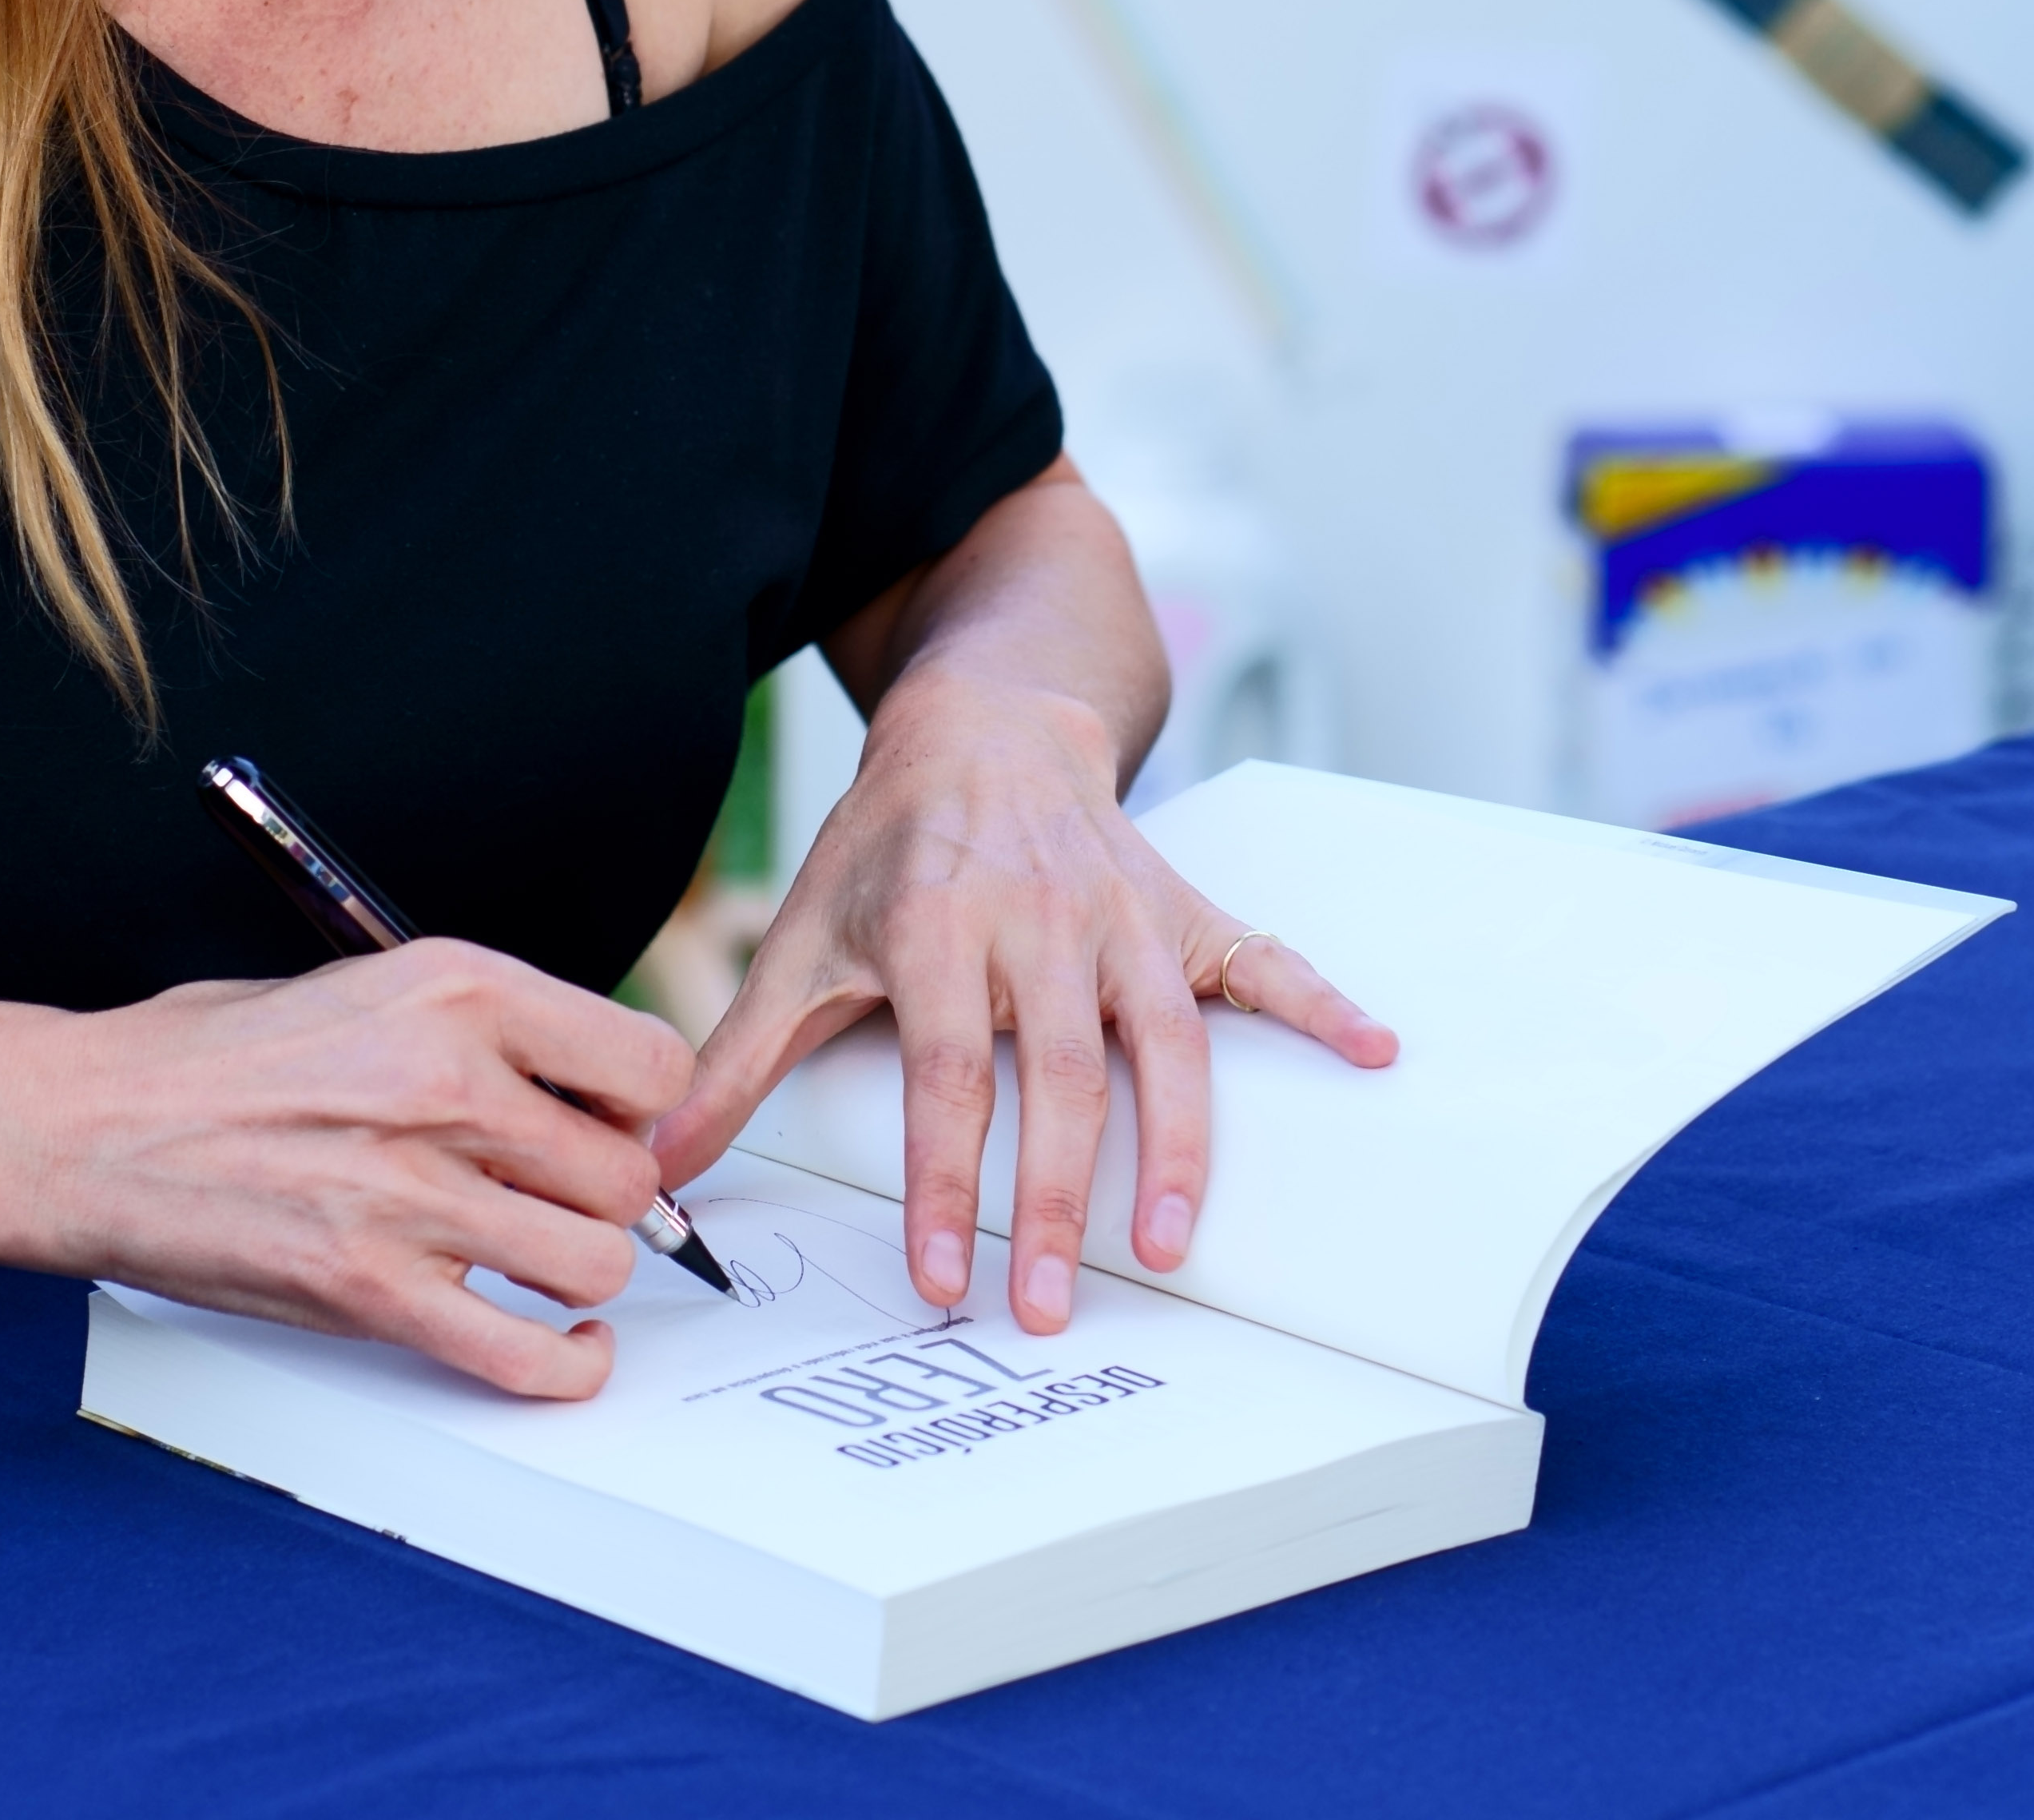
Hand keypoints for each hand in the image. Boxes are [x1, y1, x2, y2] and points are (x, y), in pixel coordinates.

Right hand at [31, 944, 692, 1398]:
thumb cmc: (210, 1057)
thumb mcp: (366, 986)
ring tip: (537, 1257)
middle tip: (561, 1198)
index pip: (648, 1063)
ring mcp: (413, 1194)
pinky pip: (527, 1355)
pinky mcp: (372, 1291)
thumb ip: (483, 1031)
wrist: (84, 1126)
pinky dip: (566, 1367)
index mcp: (457, 990)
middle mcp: (450, 1085)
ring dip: (578, 1272)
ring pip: (594, 1262)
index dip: (641, 1106)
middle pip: (628, 1175)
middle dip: (609, 1196)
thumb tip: (583, 1087)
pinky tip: (564, 1345)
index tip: (610, 1123)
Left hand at [649, 672, 1393, 1338]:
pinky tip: (1377, 1052)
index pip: (944, 1075)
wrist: (980, 727)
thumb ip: (736, 1062)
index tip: (942, 1276)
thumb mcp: (800, 940)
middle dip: (1056, 1202)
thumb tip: (656, 1166)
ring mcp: (1123, 915)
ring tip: (1175, 1244)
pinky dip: (1324, 1002)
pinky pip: (1265, 958)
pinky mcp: (1182, 908)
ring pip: (1164, 1040)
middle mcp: (1039, 922)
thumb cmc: (885, 851)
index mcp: (940, 931)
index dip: (944, 1181)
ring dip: (1178, 1145)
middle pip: (1057, 1078)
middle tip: (1051, 1307)